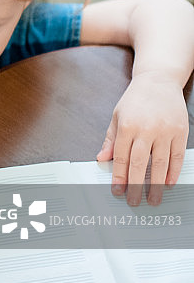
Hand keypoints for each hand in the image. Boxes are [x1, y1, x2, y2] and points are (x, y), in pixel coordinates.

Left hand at [97, 72, 188, 205]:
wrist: (158, 80)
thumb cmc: (135, 99)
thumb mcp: (117, 116)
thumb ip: (111, 139)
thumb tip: (102, 159)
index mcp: (127, 125)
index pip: (122, 157)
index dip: (119, 177)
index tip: (117, 191)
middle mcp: (146, 129)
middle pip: (140, 164)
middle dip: (136, 186)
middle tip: (134, 201)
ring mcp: (165, 130)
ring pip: (160, 163)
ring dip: (156, 184)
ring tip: (153, 199)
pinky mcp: (180, 131)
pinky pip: (177, 156)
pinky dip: (173, 171)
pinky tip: (168, 183)